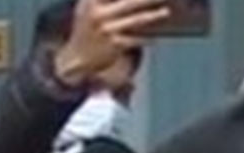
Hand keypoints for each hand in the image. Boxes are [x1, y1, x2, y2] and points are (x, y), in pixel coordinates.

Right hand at [54, 0, 170, 86]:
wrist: (77, 56)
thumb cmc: (87, 27)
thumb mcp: (88, 6)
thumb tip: (130, 0)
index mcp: (91, 1)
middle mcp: (98, 13)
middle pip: (128, 2)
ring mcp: (107, 29)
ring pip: (135, 20)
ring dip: (153, 16)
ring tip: (167, 11)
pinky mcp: (114, 45)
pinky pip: (136, 39)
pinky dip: (148, 38)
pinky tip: (158, 36)